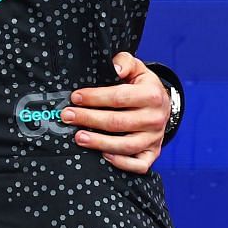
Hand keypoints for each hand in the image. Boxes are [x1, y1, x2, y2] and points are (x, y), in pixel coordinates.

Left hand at [66, 52, 169, 173]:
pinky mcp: (153, 153)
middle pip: (118, 122)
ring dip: (99, 143)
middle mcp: (156, 118)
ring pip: (126, 146)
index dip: (95, 97)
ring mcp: (155, 138)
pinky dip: (121, 163)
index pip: (119, 97)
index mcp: (152, 95)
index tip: (75, 97)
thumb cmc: (140, 85)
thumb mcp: (136, 68)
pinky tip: (103, 156)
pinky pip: (139, 165)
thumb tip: (115, 68)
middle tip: (67, 116)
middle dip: (89, 119)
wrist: (161, 104)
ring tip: (78, 137)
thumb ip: (124, 62)